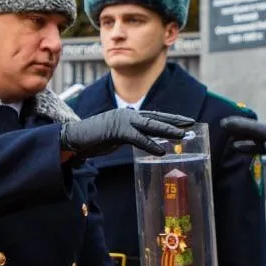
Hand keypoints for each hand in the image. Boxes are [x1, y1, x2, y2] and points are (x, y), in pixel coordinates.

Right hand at [61, 109, 193, 158]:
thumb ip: (131, 137)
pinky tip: (161, 150)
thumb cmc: (94, 139)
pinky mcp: (116, 130)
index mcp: (129, 116)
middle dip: (174, 121)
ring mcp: (122, 121)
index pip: (154, 116)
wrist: (74, 137)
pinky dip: (150, 144)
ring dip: (167, 130)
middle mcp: (128, 114)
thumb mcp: (117, 137)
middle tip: (191, 124)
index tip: (185, 122)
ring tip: (182, 135)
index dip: (170, 118)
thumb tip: (146, 142)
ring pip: (150, 125)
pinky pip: (137, 138)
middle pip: (156, 117)